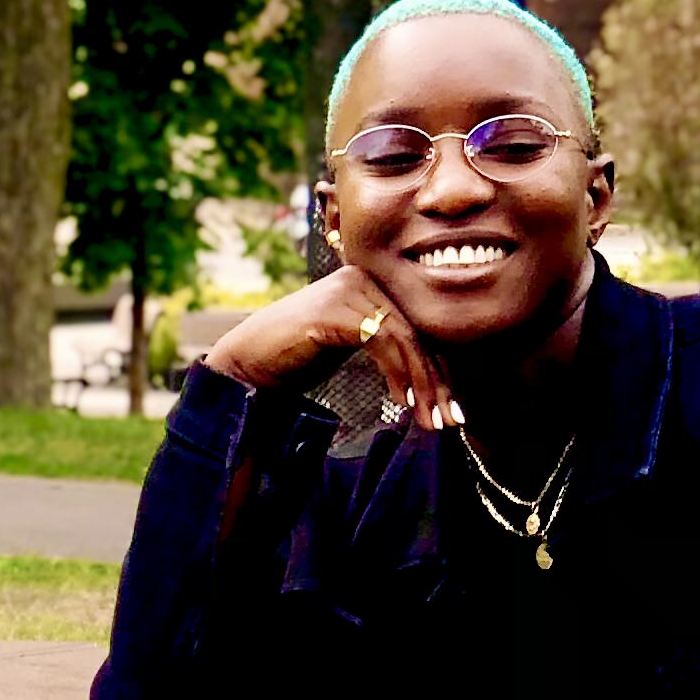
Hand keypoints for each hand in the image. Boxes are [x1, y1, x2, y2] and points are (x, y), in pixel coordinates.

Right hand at [199, 263, 457, 430]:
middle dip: (436, 382)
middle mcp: (361, 278)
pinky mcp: (333, 309)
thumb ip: (384, 344)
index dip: (439, 370)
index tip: (452, 410)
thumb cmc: (296, 357)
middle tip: (450, 420)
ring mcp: (346, 290)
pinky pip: (380, 341)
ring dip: (422, 383)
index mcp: (369, 283)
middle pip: (416, 332)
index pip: (417, 328)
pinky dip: (397, 373)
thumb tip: (433, 371)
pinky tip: (402, 400)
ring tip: (428, 419)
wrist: (246, 361)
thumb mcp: (350, 345)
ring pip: (404, 338)